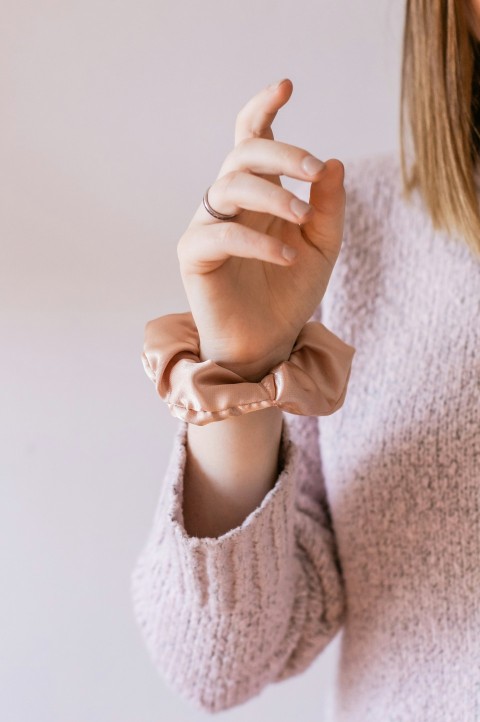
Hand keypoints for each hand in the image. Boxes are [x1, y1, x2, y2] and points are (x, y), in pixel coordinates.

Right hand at [176, 78, 345, 381]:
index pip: (252, 140)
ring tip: (303, 218)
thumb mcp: (322, 247)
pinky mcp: (194, 255)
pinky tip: (287, 256)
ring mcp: (207, 226)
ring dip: (272, 195)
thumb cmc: (289, 293)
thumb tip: (334, 164)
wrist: (268, 341)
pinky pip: (220, 234)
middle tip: (314, 170)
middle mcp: (229, 203)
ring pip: (230, 185)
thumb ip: (327, 208)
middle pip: (243, 153)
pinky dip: (256, 241)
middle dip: (281, 153)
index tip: (287, 86)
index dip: (263, 109)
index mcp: (258, 195)